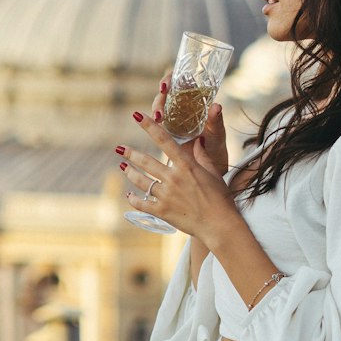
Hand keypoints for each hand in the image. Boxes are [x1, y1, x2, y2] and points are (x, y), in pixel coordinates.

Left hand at [118, 106, 239, 242]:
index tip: (137, 115)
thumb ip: (202, 156)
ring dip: (130, 172)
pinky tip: (129, 195)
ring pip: (140, 181)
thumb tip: (198, 140)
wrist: (219, 225)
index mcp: (186, 165)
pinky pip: (141, 203)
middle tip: (120, 148)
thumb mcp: (213, 173)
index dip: (149, 125)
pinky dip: (133, 199)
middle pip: (145, 161)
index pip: (164, 140)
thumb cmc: (220, 198)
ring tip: (124, 167)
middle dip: (130, 153)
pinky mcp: (162, 211)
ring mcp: (166, 195)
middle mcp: (173, 178)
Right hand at [151, 67, 229, 178]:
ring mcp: (172, 120)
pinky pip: (153, 126)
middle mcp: (182, 108)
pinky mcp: (164, 134)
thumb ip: (216, 122)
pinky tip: (151, 125)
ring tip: (158, 118)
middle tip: (161, 103)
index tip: (166, 85)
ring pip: (158, 108)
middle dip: (160, 97)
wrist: (209, 172)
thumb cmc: (217, 150)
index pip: (179, 82)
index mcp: (195, 103)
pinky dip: (149, 125)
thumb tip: (217, 106)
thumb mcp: (218, 136)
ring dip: (155, 110)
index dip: (170, 78)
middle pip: (165, 94)